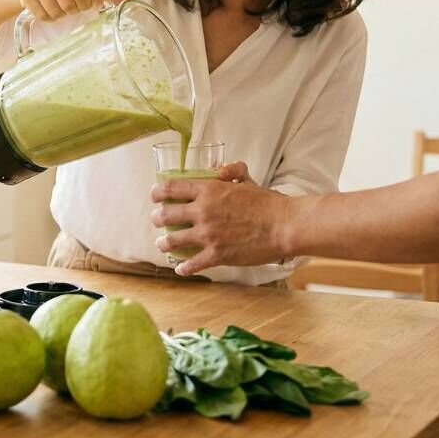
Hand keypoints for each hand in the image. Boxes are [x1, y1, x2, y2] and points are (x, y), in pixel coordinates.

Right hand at [18, 0, 128, 21]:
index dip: (85, 3)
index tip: (83, 1)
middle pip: (68, 3)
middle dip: (72, 10)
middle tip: (70, 5)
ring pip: (54, 11)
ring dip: (60, 15)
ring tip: (59, 6)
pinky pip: (41, 15)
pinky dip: (48, 18)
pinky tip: (47, 8)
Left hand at [150, 176, 286, 274]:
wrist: (284, 226)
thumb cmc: (268, 202)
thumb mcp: (248, 180)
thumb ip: (232, 171)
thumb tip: (219, 168)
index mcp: (209, 190)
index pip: (171, 188)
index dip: (158, 192)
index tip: (154, 196)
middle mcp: (203, 211)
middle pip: (166, 214)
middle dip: (157, 218)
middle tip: (157, 220)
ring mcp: (208, 235)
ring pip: (172, 240)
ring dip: (164, 243)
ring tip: (162, 244)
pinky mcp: (217, 255)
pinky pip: (192, 264)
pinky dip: (183, 268)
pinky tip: (180, 269)